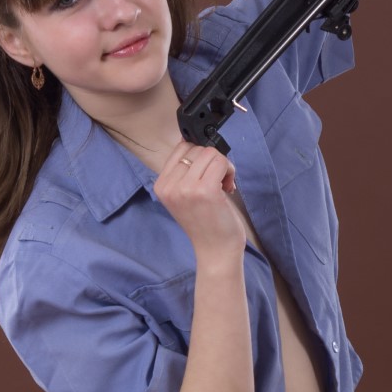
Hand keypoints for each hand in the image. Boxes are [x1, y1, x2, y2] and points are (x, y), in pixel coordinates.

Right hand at [153, 144, 244, 258]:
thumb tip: (194, 140)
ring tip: (222, 185)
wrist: (215, 251)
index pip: (181, 148)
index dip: (199, 156)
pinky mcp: (205, 191)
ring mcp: (186, 188)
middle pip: (196, 148)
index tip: (206, 173)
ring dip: (223, 166)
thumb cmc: (205, 224)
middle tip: (217, 182)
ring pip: (210, 153)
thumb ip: (184, 172)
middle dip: (212, 161)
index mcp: (161, 185)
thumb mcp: (185, 195)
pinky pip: (221, 162)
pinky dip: (229, 170)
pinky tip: (228, 187)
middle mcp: (170, 186)